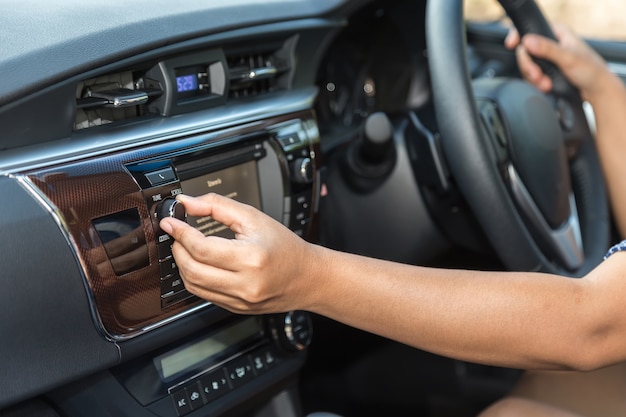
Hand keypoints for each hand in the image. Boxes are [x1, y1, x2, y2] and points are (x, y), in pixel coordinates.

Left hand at [159, 193, 317, 313]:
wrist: (307, 277)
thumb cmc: (285, 247)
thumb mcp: (254, 217)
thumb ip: (217, 206)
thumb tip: (187, 202)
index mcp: (251, 258)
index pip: (201, 248)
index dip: (181, 233)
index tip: (171, 222)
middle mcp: (245, 284)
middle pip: (192, 270)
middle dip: (178, 250)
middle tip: (178, 235)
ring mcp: (239, 300)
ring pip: (193, 286)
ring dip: (183, 265)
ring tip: (187, 249)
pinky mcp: (236, 308)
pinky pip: (204, 295)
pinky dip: (195, 278)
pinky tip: (200, 264)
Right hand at [505, 24, 610, 102]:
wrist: (596, 91)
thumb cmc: (591, 71)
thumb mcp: (568, 58)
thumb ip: (547, 49)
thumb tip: (527, 41)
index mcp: (557, 33)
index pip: (531, 29)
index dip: (518, 36)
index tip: (511, 45)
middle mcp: (550, 44)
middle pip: (525, 52)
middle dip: (529, 67)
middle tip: (537, 75)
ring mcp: (547, 59)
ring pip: (527, 66)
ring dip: (534, 78)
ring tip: (546, 84)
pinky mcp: (546, 72)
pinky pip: (531, 77)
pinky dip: (537, 84)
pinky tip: (547, 87)